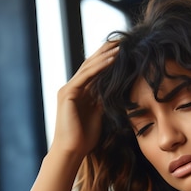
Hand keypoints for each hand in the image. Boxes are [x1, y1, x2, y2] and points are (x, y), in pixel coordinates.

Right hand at [51, 41, 118, 160]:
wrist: (72, 150)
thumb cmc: (84, 137)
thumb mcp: (98, 114)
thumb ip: (102, 101)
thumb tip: (115, 91)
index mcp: (78, 92)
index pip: (93, 71)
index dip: (106, 59)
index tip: (122, 50)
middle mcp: (71, 88)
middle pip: (90, 65)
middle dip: (105, 52)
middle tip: (121, 40)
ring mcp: (68, 90)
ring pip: (88, 68)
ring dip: (104, 56)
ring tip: (119, 47)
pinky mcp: (67, 94)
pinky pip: (85, 77)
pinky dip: (99, 67)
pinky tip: (111, 60)